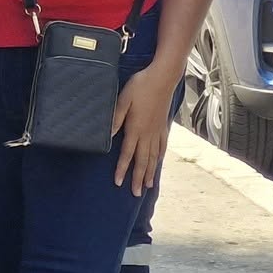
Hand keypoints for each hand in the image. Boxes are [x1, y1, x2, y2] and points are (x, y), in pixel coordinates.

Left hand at [111, 67, 176, 195]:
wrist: (162, 78)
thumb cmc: (140, 86)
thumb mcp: (123, 99)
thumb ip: (116, 118)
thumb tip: (108, 136)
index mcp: (136, 128)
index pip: (127, 154)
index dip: (122, 169)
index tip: (118, 183)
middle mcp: (148, 133)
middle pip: (142, 161)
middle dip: (138, 178)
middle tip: (136, 193)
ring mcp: (157, 130)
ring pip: (153, 156)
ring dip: (150, 172)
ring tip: (148, 185)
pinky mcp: (163, 125)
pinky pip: (162, 146)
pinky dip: (159, 157)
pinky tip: (158, 162)